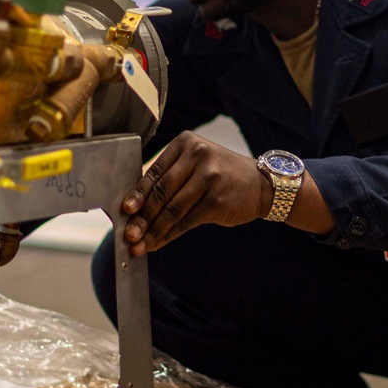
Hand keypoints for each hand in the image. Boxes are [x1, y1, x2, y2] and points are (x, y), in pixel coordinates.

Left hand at [122, 132, 271, 255]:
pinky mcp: (217, 200)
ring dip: (153, 230)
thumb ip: (171, 177)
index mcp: (186, 143)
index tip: (125, 211)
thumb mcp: (198, 164)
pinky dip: (170, 235)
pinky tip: (158, 243)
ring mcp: (209, 177)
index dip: (137, 194)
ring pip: (172, 209)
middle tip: (128, 234)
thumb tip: (136, 205)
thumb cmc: (222, 176)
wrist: (262, 186)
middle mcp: (198, 156)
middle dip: (142, 216)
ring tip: (140, 245)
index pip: (155, 171)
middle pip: (162, 191)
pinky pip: (186, 221)